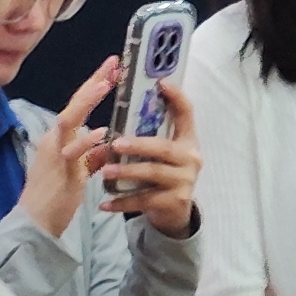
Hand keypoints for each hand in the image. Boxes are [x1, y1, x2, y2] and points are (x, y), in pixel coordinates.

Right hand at [15, 62, 116, 240]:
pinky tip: (99, 132)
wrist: (35, 221)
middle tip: (114, 63)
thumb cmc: (54, 196)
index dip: (94, 84)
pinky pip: (71, 153)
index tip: (113, 66)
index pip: (78, 104)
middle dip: (93, 82)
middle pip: (74, 103)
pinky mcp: (59, 171)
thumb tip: (107, 143)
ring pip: (68, 120)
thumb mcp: (78, 170)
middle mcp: (55, 138)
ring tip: (105, 84)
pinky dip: (84, 141)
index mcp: (59, 136)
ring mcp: (55, 153)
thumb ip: (91, 155)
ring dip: (86, 101)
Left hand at [95, 75, 198, 237]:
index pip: (187, 114)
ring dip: (127, 172)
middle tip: (114, 144)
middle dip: (138, 144)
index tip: (161, 83)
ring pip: (153, 173)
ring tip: (105, 172)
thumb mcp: (163, 152)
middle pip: (164, 148)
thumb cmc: (163, 174)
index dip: (177, 98)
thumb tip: (125, 104)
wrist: (175, 212)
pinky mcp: (174, 202)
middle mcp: (191, 159)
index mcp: (188, 140)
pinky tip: (104, 204)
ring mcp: (184, 181)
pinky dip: (122, 202)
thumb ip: (152, 133)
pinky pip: (144, 200)